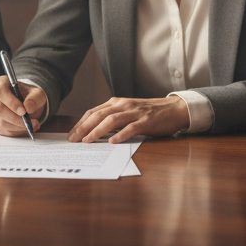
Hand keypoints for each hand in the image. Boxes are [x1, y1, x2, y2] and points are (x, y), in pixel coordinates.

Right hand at [0, 77, 45, 136]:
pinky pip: (2, 130)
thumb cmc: (30, 96)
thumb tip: (28, 107)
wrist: (27, 104)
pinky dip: (15, 132)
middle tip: (30, 122)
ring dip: (17, 127)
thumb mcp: (37, 94)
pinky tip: (24, 128)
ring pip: (0, 122)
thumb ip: (35, 98)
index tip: (24, 111)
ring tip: (31, 126)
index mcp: (1, 83)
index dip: (11, 103)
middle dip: (16, 119)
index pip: (0, 92)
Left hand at [68, 96, 189, 143]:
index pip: (93, 112)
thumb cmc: (149, 113)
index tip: (71, 135)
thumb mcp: (128, 111)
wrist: (174, 109)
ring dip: (97, 131)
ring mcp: (135, 113)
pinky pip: (131, 128)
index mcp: (117, 102)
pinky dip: (120, 135)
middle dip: (84, 128)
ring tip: (88, 141)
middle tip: (73, 140)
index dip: (81, 123)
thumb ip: (113, 118)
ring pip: (112, 120)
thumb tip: (94, 132)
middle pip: (99, 115)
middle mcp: (124, 105)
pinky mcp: (146, 121)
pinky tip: (112, 142)